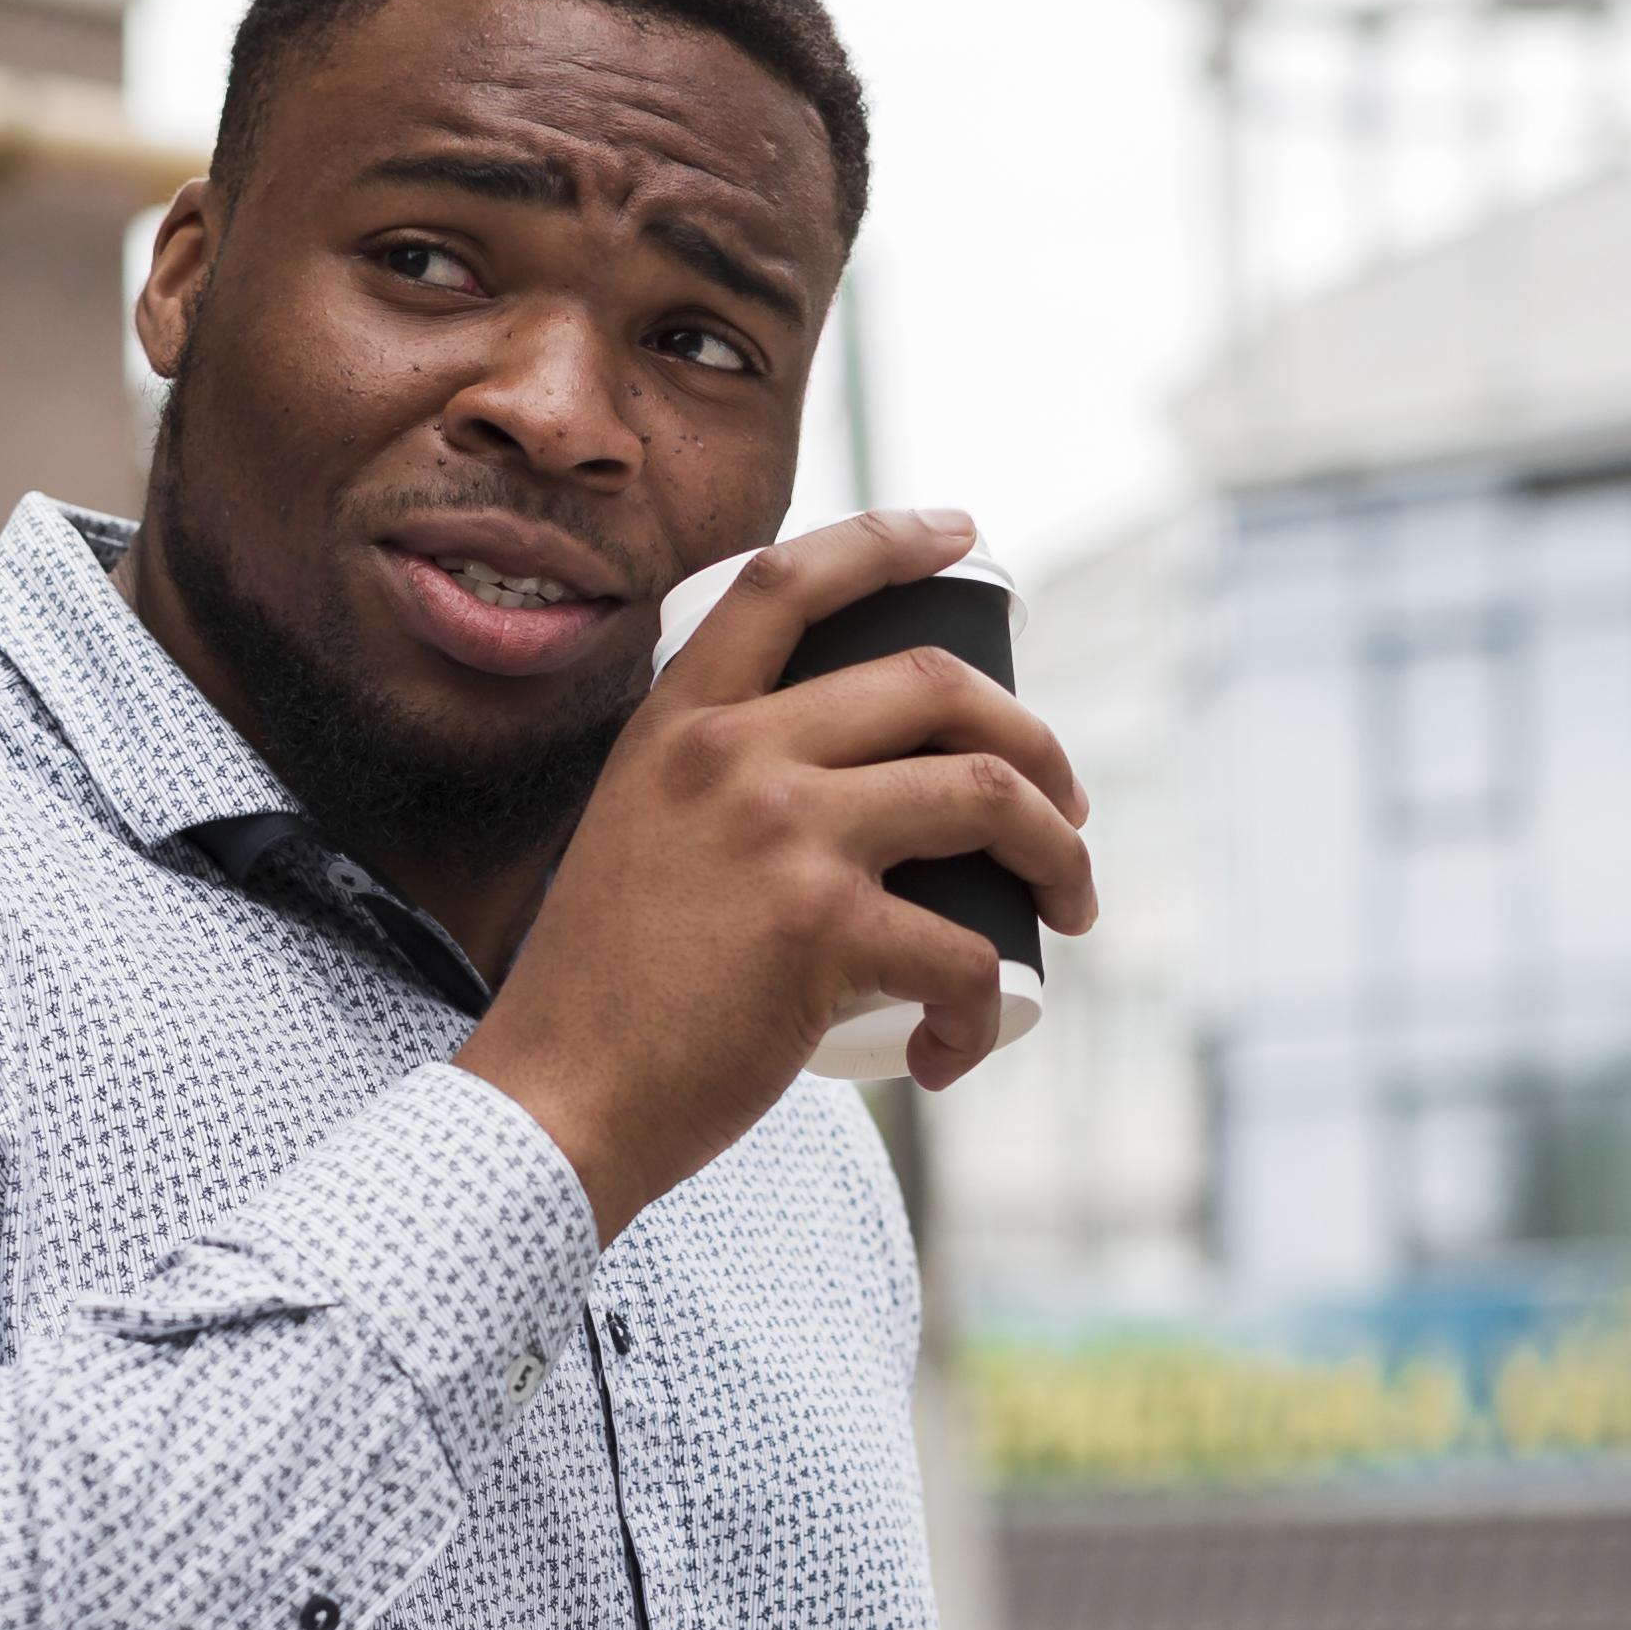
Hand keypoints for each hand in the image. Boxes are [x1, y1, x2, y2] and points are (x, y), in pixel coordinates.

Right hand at [458, 509, 1095, 1238]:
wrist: (558, 1099)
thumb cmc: (603, 994)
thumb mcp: (634, 837)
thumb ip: (708, 792)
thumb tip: (830, 791)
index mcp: (679, 723)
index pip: (789, 581)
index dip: (887, 537)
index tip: (959, 531)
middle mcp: (732, 754)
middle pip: (934, 682)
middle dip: (1036, 740)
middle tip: (1068, 808)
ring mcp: (782, 834)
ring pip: (987, 798)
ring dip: (1061, 853)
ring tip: (1072, 905)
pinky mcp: (823, 930)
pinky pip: (966, 952)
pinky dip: (984, 1009)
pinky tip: (956, 1050)